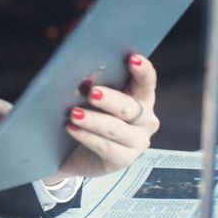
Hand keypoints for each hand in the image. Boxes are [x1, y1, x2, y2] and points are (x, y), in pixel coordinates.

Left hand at [49, 53, 158, 179]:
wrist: (76, 152)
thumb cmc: (88, 115)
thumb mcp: (91, 98)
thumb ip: (92, 84)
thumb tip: (81, 75)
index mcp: (141, 98)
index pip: (146, 82)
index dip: (142, 70)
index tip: (132, 58)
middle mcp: (145, 120)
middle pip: (129, 107)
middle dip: (110, 99)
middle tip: (91, 92)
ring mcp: (137, 141)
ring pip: (116, 128)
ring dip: (93, 120)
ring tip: (73, 113)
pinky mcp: (124, 159)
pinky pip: (105, 147)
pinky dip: (87, 137)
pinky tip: (71, 129)